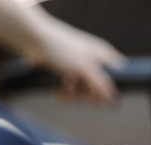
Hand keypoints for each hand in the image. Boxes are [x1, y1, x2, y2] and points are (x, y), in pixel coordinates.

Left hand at [0, 2, 123, 99]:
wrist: (33, 39)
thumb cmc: (59, 47)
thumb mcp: (83, 67)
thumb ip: (100, 84)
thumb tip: (112, 99)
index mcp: (102, 56)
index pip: (117, 77)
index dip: (110, 91)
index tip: (98, 98)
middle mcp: (93, 61)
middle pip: (99, 88)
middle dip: (86, 95)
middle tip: (76, 92)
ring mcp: (80, 67)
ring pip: (84, 91)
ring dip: (73, 96)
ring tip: (63, 92)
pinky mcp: (67, 72)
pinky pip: (72, 90)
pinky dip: (65, 93)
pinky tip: (57, 92)